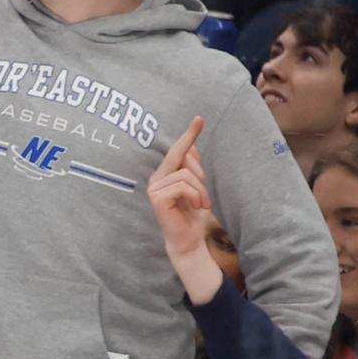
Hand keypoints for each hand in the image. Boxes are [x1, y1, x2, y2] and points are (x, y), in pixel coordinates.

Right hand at [146, 116, 225, 305]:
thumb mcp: (198, 189)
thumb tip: (192, 148)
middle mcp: (156, 180)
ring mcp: (154, 188)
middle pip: (182, 158)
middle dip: (199, 174)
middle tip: (203, 197)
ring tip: (201, 204)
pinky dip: (195, 196)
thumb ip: (192, 170)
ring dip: (200, 190)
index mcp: (165, 176)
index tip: (199, 119)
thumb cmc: (192, 217)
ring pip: (186, 174)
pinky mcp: (157, 198)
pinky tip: (195, 207)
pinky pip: (183, 185)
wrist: (188, 240)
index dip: (188, 135)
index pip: (177, 151)